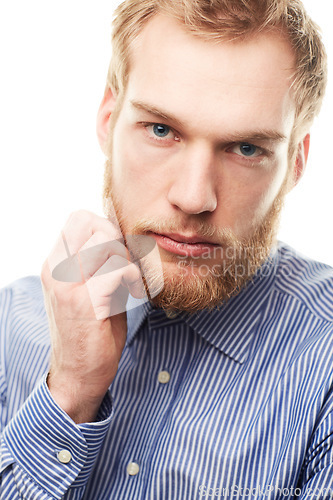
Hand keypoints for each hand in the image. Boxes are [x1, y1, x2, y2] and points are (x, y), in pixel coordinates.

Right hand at [41, 210, 144, 422]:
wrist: (78, 374)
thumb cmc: (90, 329)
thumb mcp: (87, 287)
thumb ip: (97, 262)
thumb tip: (121, 237)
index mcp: (54, 264)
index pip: (79, 218)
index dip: (105, 228)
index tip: (116, 253)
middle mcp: (55, 270)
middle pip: (92, 223)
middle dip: (118, 240)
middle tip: (125, 265)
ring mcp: (67, 285)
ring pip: (107, 241)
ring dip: (127, 259)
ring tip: (130, 281)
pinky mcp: (85, 303)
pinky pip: (118, 269)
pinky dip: (132, 277)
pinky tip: (133, 294)